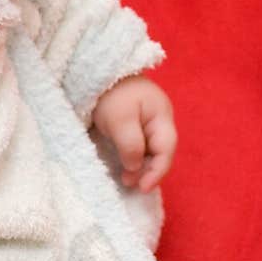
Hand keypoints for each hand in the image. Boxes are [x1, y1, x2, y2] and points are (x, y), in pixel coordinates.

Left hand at [91, 75, 176, 193]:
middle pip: (160, 152)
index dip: (157, 171)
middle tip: (128, 184)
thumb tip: (134, 169)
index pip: (166, 149)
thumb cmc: (110, 93)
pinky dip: (133, 159)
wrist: (95, 72)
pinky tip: (123, 167)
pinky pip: (139, 146)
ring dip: (139, 167)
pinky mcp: (134, 125)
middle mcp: (158, 121)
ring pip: (149, 151)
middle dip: (147, 171)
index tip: (142, 188)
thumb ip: (131, 145)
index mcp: (161, 116)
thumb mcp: (119, 120)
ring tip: (124, 179)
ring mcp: (147, 122)